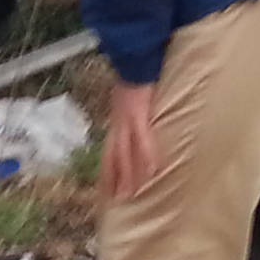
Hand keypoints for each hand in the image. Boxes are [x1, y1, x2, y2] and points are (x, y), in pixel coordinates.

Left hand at [99, 82, 164, 202]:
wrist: (135, 59)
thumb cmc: (136, 75)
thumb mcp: (130, 99)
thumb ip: (132, 113)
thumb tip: (138, 122)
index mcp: (116, 121)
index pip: (109, 151)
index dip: (108, 171)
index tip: (107, 189)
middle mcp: (117, 124)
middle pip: (112, 157)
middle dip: (113, 180)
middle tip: (117, 201)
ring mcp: (126, 120)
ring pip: (124, 154)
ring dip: (127, 175)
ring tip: (130, 195)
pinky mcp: (138, 115)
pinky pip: (142, 140)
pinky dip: (146, 157)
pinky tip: (152, 172)